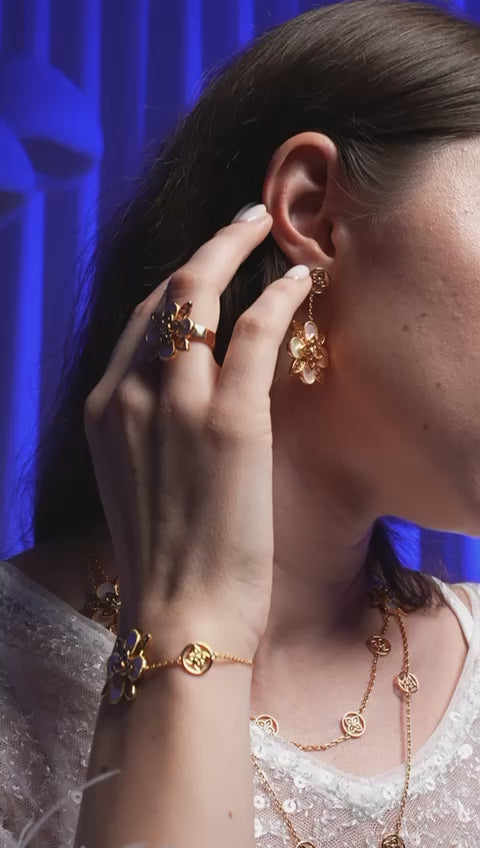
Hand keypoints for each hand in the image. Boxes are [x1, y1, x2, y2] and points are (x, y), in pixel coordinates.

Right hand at [83, 204, 311, 655]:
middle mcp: (130, 392)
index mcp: (102, 408)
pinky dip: (278, 296)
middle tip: (240, 224)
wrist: (180, 613)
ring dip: (235, 248)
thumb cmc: (165, 556)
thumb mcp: (134, 478)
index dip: (177, 285)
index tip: (208, 266)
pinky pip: (255, 330)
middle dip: (205, 249)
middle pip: (165, 294)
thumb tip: (181, 386)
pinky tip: (297, 281)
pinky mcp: (230, 419)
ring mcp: (177, 402)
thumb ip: (148, 424)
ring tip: (266, 230)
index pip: (138, 322)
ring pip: (202, 293)